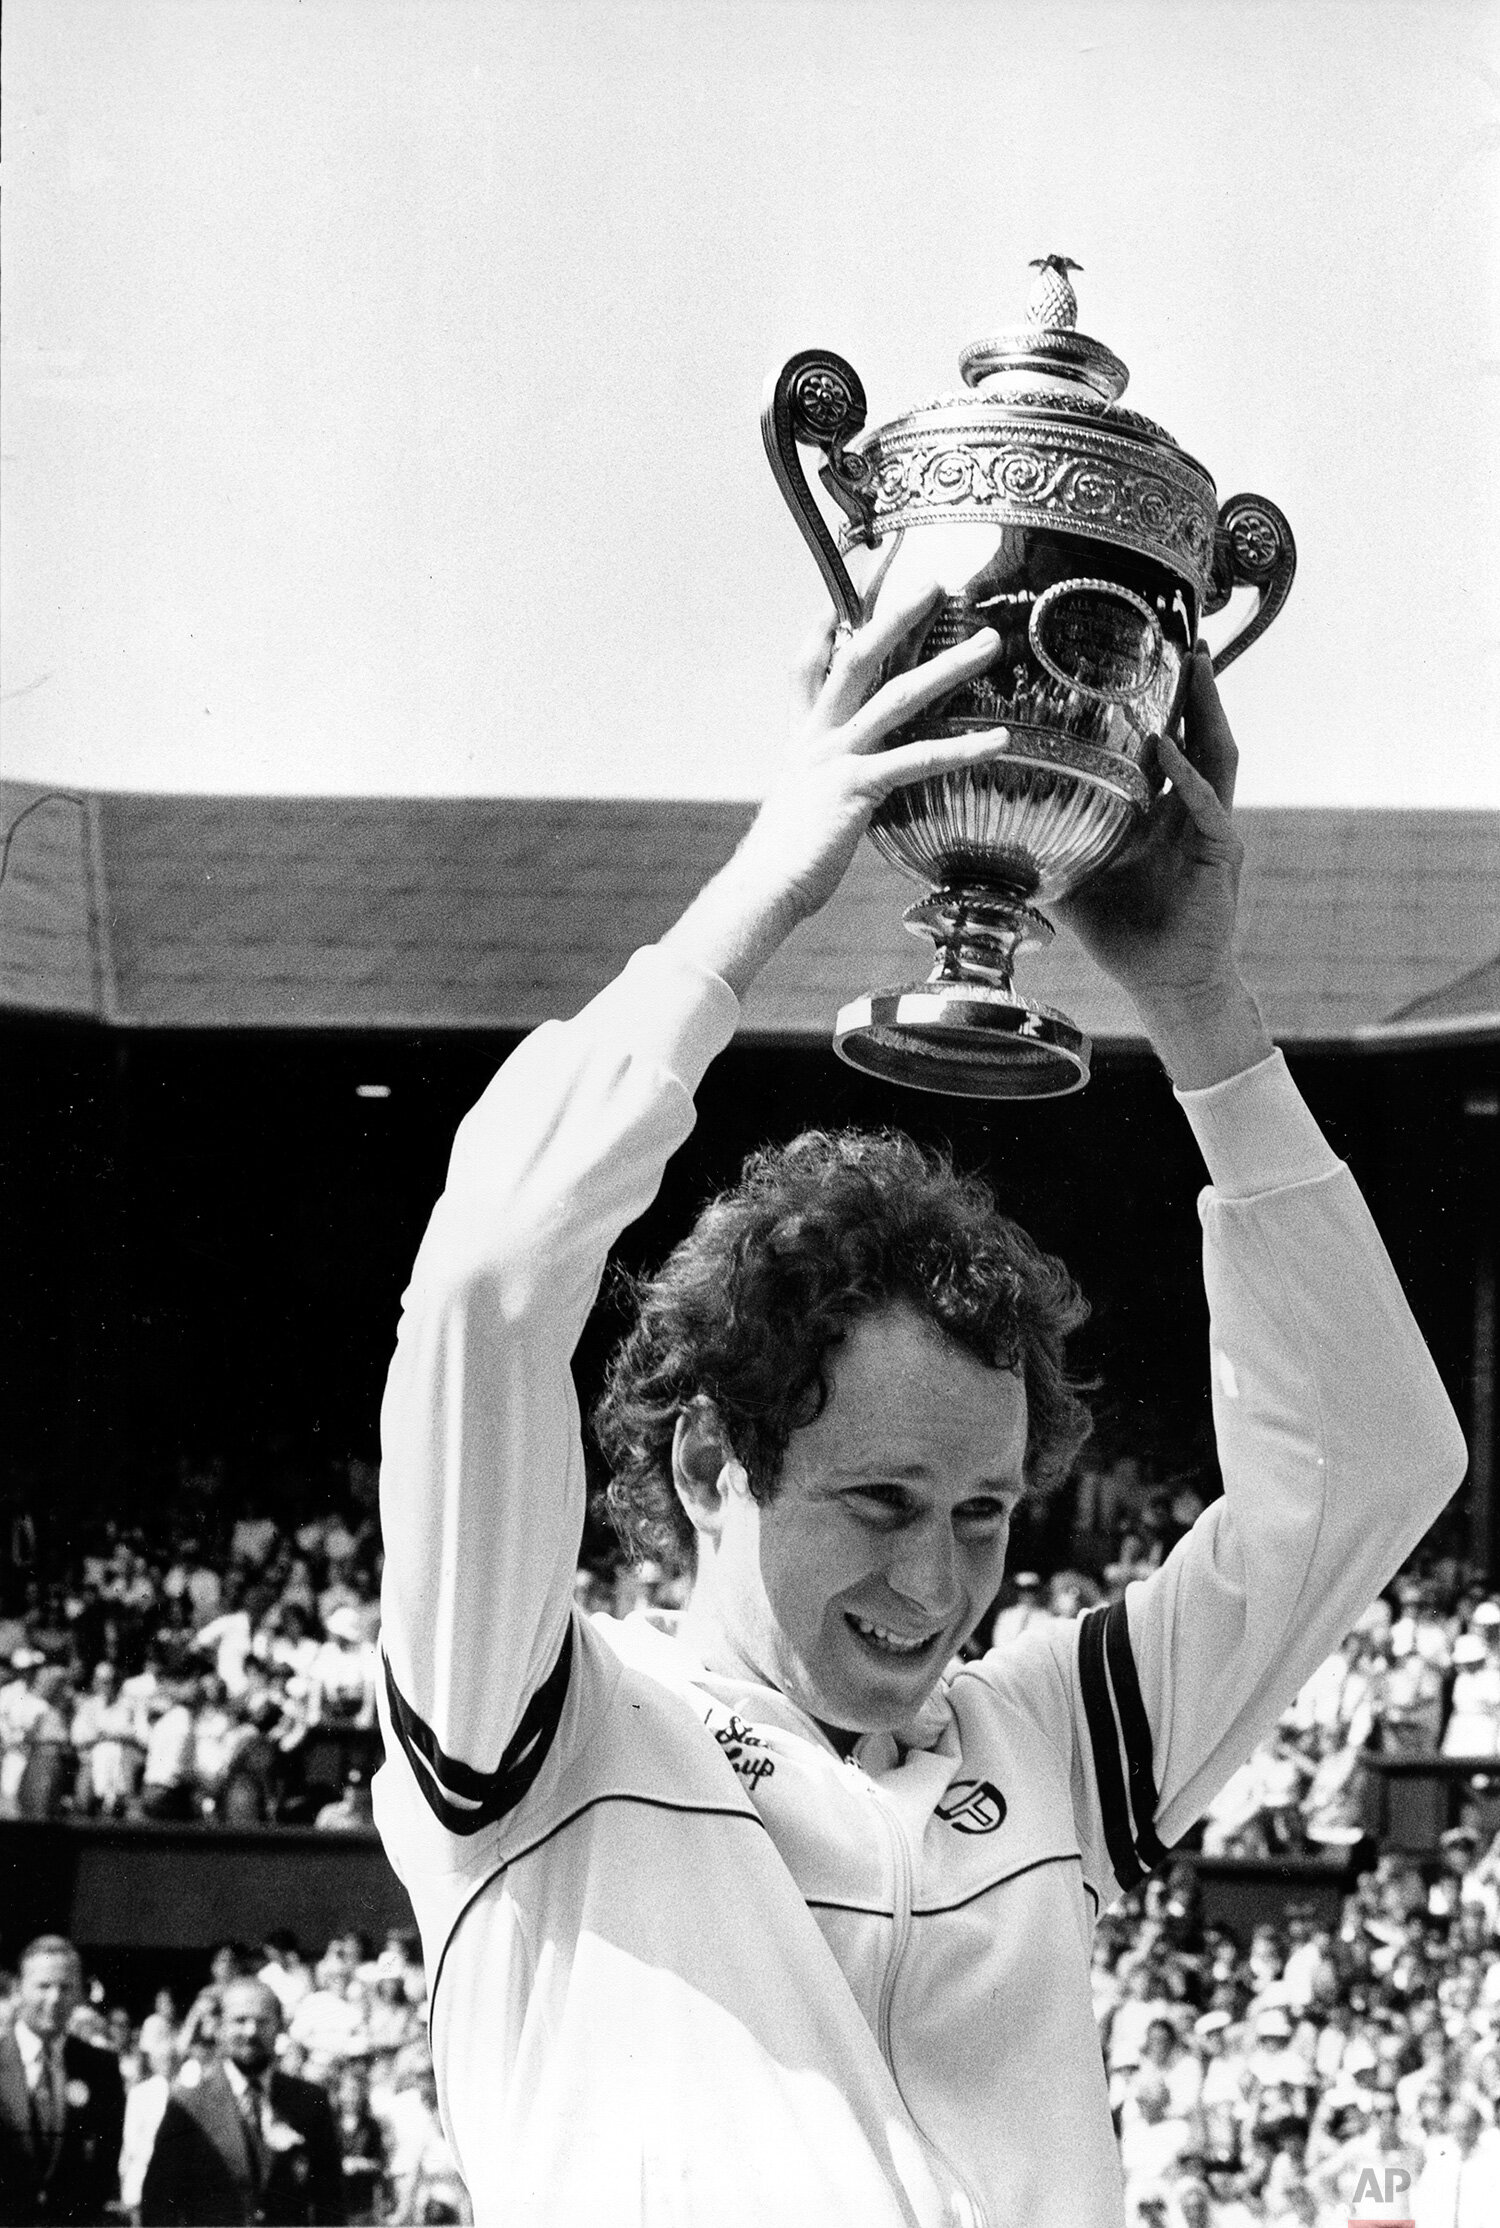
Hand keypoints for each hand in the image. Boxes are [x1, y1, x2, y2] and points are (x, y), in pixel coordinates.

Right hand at [745, 580, 1006, 921]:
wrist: (763, 887)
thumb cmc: (786, 863)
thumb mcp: (799, 812)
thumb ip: (820, 793)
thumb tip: (834, 804)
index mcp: (803, 741)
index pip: (808, 671)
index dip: (819, 632)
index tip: (835, 602)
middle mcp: (817, 737)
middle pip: (856, 656)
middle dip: (895, 616)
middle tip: (934, 584)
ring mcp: (836, 757)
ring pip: (897, 695)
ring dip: (947, 666)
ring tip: (989, 644)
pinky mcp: (857, 786)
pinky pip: (919, 758)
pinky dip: (963, 747)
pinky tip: (1001, 740)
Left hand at [1053, 645, 1272, 1085]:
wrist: (1166, 984)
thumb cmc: (1123, 932)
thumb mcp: (1072, 876)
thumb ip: (1042, 843)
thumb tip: (978, 820)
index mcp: (1159, 809)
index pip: (1159, 741)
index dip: (1151, 701)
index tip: (1131, 656)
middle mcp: (1190, 809)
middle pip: (1197, 732)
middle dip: (1191, 686)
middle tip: (1178, 635)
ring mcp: (1212, 828)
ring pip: (1214, 755)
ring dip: (1205, 710)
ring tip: (1194, 666)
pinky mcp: (1223, 853)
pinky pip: (1206, 807)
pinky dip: (1187, 777)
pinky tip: (1168, 749)